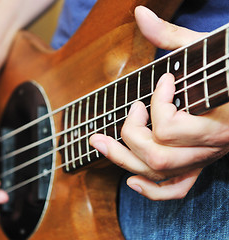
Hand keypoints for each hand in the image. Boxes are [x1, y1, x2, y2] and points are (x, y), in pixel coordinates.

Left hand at [90, 6, 228, 199]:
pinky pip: (176, 190)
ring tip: (99, 141)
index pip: (170, 128)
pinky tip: (130, 180)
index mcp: (218, 121)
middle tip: (133, 108)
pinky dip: (151, 191)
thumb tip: (139, 13)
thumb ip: (171, 36)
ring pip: (159, 174)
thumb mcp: (206, 49)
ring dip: (123, 159)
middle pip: (158, 156)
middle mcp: (211, 147)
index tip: (164, 80)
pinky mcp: (202, 165)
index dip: (157, 102)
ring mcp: (205, 159)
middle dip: (131, 132)